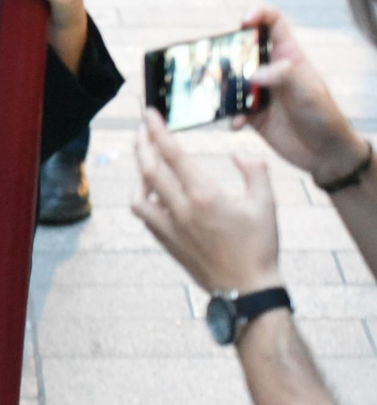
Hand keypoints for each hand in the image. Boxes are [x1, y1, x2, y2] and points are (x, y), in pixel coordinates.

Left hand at [132, 109, 284, 293]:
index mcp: (205, 195)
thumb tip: (238, 152)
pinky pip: (144, 214)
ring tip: (146, 159)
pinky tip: (152, 190)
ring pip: (139, 194)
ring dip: (138, 173)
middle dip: (141, 144)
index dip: (157, 131)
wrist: (245, 289)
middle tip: (142, 128)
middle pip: (148, 169)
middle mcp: (181, 209)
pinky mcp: (166, 241)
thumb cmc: (259, 246)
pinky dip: (142, 197)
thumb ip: (254, 170)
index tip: (148, 114)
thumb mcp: (266, 203)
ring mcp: (169, 227)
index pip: (173, 154)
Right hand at [233, 7, 367, 185]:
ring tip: (219, 96)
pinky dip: (229, 116)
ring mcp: (259, 91)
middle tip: (218, 63)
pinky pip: (231, 109)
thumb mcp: (308, 92)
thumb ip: (283, 77)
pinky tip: (237, 124)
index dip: (257, 15)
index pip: (272, 24)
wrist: (324, 153)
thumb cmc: (324, 116)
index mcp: (288, 56)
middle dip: (227, 53)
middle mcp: (271, 70)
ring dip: (223, 88)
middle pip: (243, 50)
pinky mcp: (251, 114)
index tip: (243, 21)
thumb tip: (253, 74)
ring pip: (232, 80)